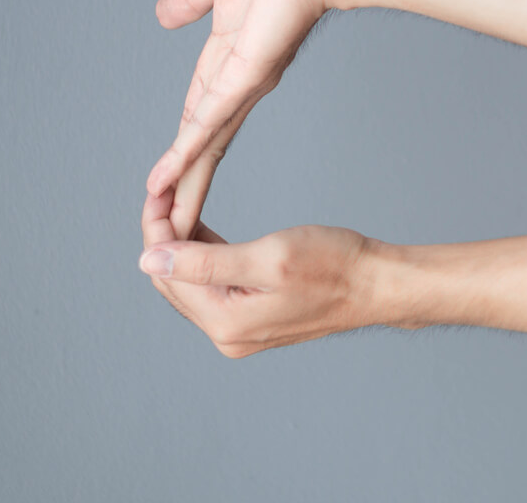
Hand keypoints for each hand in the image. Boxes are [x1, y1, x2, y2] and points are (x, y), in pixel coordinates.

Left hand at [140, 188, 379, 357]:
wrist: (377, 284)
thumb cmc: (335, 265)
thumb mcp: (268, 257)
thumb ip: (205, 263)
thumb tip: (149, 261)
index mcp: (226, 323)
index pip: (168, 274)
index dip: (156, 230)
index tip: (156, 191)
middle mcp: (228, 335)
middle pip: (174, 282)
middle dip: (164, 237)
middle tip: (164, 192)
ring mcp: (241, 330)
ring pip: (192, 284)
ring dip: (182, 246)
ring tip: (178, 205)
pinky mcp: (254, 318)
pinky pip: (214, 287)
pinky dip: (204, 257)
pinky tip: (203, 231)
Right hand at [145, 0, 344, 238]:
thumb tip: (164, 14)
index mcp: (233, 60)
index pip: (200, 113)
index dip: (181, 145)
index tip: (167, 177)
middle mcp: (242, 82)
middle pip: (205, 144)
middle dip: (185, 185)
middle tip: (169, 226)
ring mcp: (245, 83)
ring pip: (205, 145)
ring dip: (181, 185)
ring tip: (166, 224)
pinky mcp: (247, 77)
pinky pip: (208, 119)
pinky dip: (183, 151)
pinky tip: (164, 180)